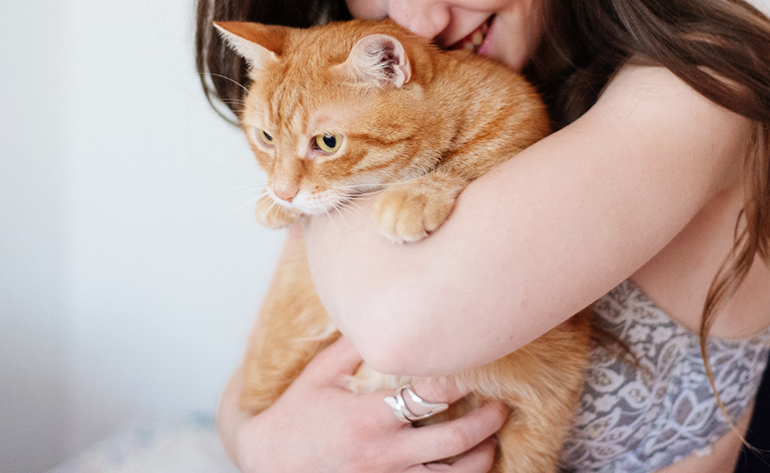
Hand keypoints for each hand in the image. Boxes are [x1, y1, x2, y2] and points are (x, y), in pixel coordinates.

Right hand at [231, 335, 507, 472]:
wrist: (267, 465)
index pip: (433, 395)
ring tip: (492, 440)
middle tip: (502, 404)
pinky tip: (467, 467)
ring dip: (481, 457)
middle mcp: (385, 452)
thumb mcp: (319, 375)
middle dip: (488, 420)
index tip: (479, 365)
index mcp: (371, 415)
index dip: (462, 380)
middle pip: (457, 439)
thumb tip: (381, 313)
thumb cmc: (294, 417)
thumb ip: (353, 346)